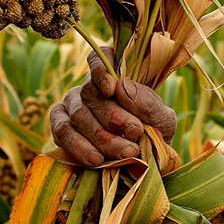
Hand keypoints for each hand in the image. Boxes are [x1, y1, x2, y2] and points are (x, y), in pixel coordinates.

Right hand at [49, 46, 177, 165]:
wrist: (145, 166)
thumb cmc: (154, 135)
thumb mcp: (162, 120)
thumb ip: (148, 103)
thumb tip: (123, 86)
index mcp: (114, 77)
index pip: (100, 58)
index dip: (101, 68)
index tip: (112, 87)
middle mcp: (89, 88)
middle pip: (91, 93)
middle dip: (114, 116)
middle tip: (136, 133)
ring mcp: (72, 107)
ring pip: (79, 116)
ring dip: (103, 136)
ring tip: (126, 152)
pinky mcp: (61, 129)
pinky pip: (63, 133)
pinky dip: (79, 146)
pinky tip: (97, 159)